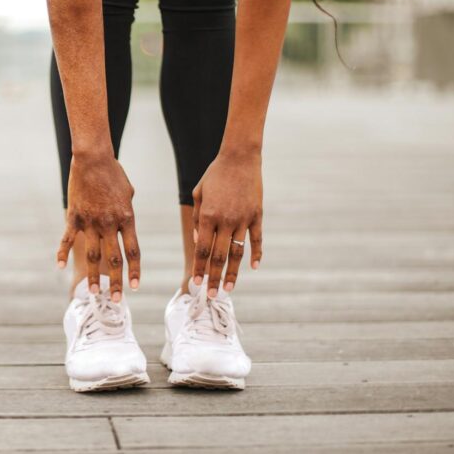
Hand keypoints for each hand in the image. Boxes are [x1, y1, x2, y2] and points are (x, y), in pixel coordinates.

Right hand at [57, 151, 140, 300]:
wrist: (92, 159)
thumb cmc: (113, 173)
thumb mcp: (128, 193)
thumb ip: (126, 213)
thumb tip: (124, 226)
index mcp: (127, 218)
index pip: (133, 251)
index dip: (134, 271)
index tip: (134, 287)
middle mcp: (109, 223)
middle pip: (114, 259)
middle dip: (116, 282)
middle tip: (116, 301)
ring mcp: (90, 222)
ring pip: (92, 255)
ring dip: (93, 276)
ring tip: (93, 293)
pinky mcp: (74, 217)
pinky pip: (67, 239)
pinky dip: (62, 253)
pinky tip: (60, 267)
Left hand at [191, 151, 263, 296]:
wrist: (240, 158)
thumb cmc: (215, 175)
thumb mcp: (198, 193)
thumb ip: (197, 218)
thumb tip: (198, 242)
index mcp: (208, 216)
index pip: (202, 249)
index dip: (200, 268)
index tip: (196, 283)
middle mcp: (225, 220)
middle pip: (219, 256)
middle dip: (214, 278)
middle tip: (211, 296)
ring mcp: (243, 219)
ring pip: (238, 252)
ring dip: (233, 273)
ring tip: (229, 289)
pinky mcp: (257, 215)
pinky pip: (257, 240)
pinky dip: (256, 254)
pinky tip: (254, 267)